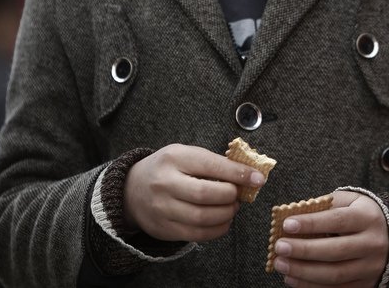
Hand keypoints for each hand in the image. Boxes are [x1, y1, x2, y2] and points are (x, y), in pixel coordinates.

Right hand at [123, 143, 265, 241]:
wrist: (131, 189)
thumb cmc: (166, 168)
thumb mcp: (185, 154)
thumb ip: (212, 162)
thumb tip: (247, 175)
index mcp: (174, 158)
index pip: (210, 165)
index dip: (238, 173)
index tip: (257, 178)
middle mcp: (165, 183)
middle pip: (206, 194)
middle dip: (230, 196)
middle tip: (239, 195)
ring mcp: (162, 208)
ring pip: (202, 218)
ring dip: (226, 214)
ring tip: (232, 207)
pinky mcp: (164, 229)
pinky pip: (196, 235)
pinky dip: (217, 230)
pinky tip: (223, 221)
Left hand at [272, 190, 388, 286]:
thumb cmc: (361, 214)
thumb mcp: (350, 201)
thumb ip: (325, 206)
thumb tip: (293, 217)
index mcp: (367, 218)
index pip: (337, 221)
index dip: (311, 223)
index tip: (287, 224)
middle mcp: (372, 244)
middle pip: (335, 251)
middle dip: (304, 250)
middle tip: (279, 247)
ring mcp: (370, 267)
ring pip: (335, 274)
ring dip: (303, 272)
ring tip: (281, 264)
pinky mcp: (366, 284)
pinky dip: (312, 286)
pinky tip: (292, 279)